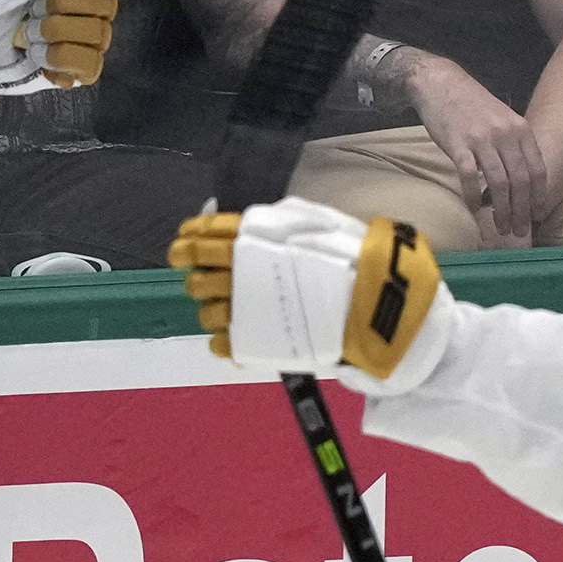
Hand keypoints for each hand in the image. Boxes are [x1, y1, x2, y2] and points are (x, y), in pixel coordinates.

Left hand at [0, 0, 126, 93]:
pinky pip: (89, 65)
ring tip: (29, 34)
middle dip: (63, 5)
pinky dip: (60, 59)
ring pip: (97, 35)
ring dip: (56, 32)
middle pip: (105, 5)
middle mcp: (88, 6)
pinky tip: (39, 55)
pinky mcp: (76, 68)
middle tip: (32, 8)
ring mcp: (84, 38)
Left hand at [170, 200, 453, 388]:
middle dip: (199, 276)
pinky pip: (221, 343)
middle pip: (198, 276)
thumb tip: (221, 216)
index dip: (188, 241)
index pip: (205, 236)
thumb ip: (269, 220)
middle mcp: (244, 272)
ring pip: (207, 310)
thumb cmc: (352, 258)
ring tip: (231, 307)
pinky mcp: (255, 344)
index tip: (184, 245)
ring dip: (212, 308)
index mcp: (257, 237)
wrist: (379, 306)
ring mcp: (247, 310)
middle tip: (209, 278)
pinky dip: (222, 339)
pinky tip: (233, 334)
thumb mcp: (313, 221)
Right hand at [400, 53, 547, 245]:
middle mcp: (505, 134)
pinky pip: (470, 177)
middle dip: (522, 211)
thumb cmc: (471, 105)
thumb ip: (514, 144)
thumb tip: (521, 179)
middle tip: (520, 232)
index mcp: (520, 129)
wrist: (441, 84)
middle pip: (520, 181)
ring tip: (501, 228)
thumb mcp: (502, 119)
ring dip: (501, 210)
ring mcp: (482, 140)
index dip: (539, 197)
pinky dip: (473, 197)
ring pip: (499, 183)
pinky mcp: (458, 145)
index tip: (538, 216)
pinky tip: (474, 209)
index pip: (537, 169)